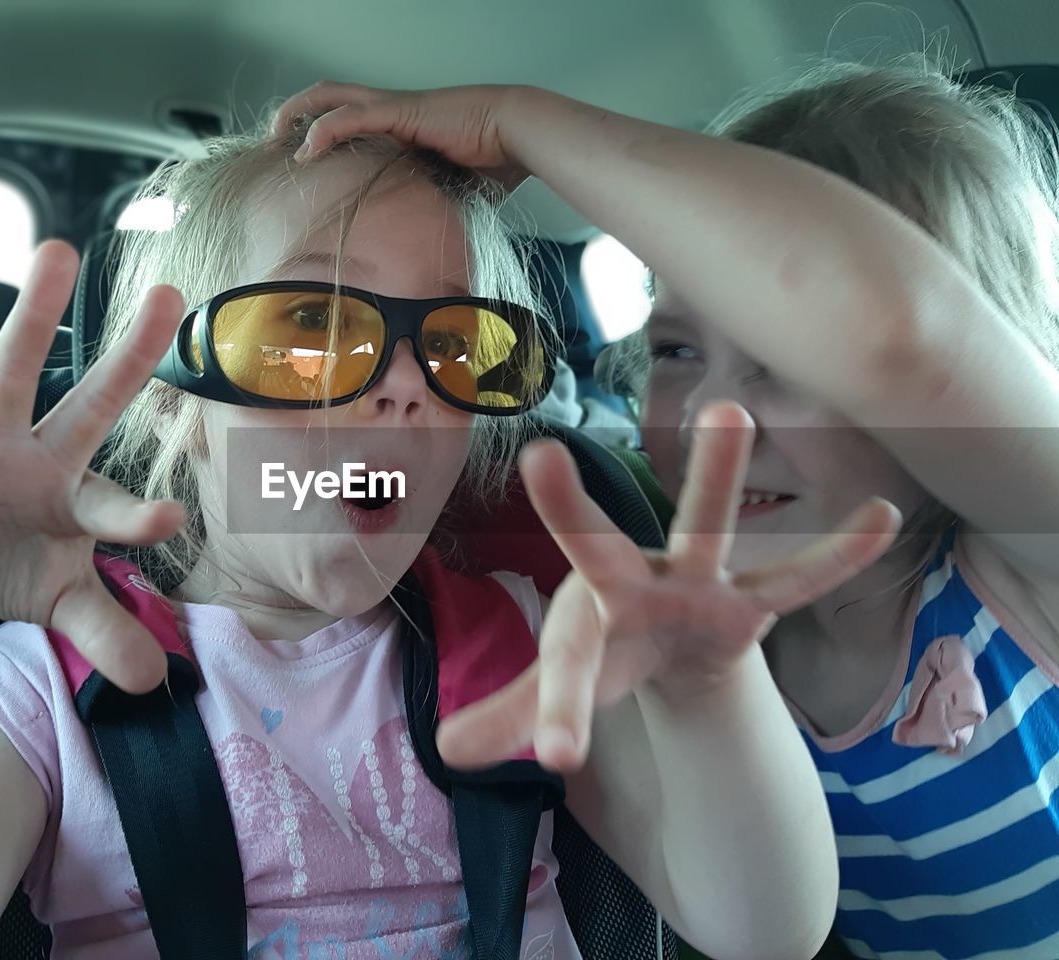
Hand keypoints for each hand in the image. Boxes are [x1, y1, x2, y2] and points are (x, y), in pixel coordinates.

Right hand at [0, 241, 185, 691]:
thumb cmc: (19, 580)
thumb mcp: (61, 611)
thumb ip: (104, 635)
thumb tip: (153, 681)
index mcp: (77, 503)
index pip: (116, 507)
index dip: (140, 516)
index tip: (172, 518)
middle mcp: (40, 462)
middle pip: (92, 402)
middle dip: (130, 354)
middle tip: (172, 293)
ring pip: (13, 374)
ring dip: (33, 314)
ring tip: (56, 248)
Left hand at [272, 81, 533, 189]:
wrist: (517, 136)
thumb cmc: (495, 161)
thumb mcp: (453, 191)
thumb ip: (433, 208)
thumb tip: (429, 246)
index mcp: (399, 128)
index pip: (349, 120)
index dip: (321, 133)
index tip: (303, 161)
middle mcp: (390, 110)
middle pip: (329, 97)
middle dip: (296, 114)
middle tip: (275, 142)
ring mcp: (392, 107)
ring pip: (330, 96)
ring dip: (297, 114)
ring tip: (277, 140)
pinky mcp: (398, 111)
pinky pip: (349, 116)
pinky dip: (322, 129)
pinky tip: (306, 149)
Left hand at [436, 401, 900, 771]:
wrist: (674, 639)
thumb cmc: (610, 652)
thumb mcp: (567, 687)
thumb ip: (514, 714)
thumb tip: (445, 748)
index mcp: (585, 616)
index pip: (560, 663)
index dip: (555, 710)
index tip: (556, 755)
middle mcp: (634, 584)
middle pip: (599, 547)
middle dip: (572, 510)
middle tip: (540, 455)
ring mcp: (697, 581)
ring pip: (705, 525)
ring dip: (717, 476)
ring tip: (731, 410)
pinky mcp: (753, 595)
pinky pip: (800, 576)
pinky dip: (839, 556)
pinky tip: (882, 516)